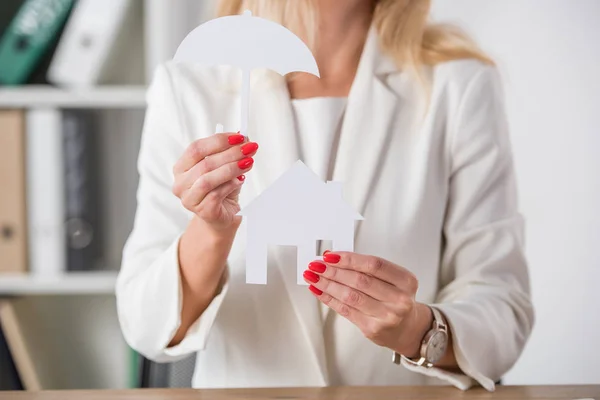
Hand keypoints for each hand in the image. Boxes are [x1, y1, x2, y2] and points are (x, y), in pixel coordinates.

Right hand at [172, 133, 257, 231]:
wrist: (222, 216)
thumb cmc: (221, 190)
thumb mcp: (224, 167)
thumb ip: (230, 152)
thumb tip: (243, 136)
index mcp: (181, 167)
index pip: (196, 148)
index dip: (218, 141)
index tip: (239, 137)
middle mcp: (181, 183)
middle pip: (205, 163)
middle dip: (230, 153)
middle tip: (249, 148)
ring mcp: (189, 199)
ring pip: (208, 179)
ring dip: (231, 168)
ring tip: (247, 163)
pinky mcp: (202, 211)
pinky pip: (216, 195)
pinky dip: (230, 185)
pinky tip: (240, 180)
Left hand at [303, 251, 432, 357]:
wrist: (408, 329)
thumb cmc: (397, 299)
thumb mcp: (394, 279)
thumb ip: (368, 268)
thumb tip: (335, 258)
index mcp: (405, 281)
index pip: (374, 265)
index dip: (349, 259)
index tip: (331, 255)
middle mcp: (398, 299)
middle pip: (359, 280)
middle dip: (333, 271)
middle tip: (317, 265)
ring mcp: (386, 316)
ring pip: (350, 296)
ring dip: (327, 284)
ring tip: (313, 276)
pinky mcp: (372, 328)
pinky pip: (345, 310)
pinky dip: (329, 299)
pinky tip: (319, 291)